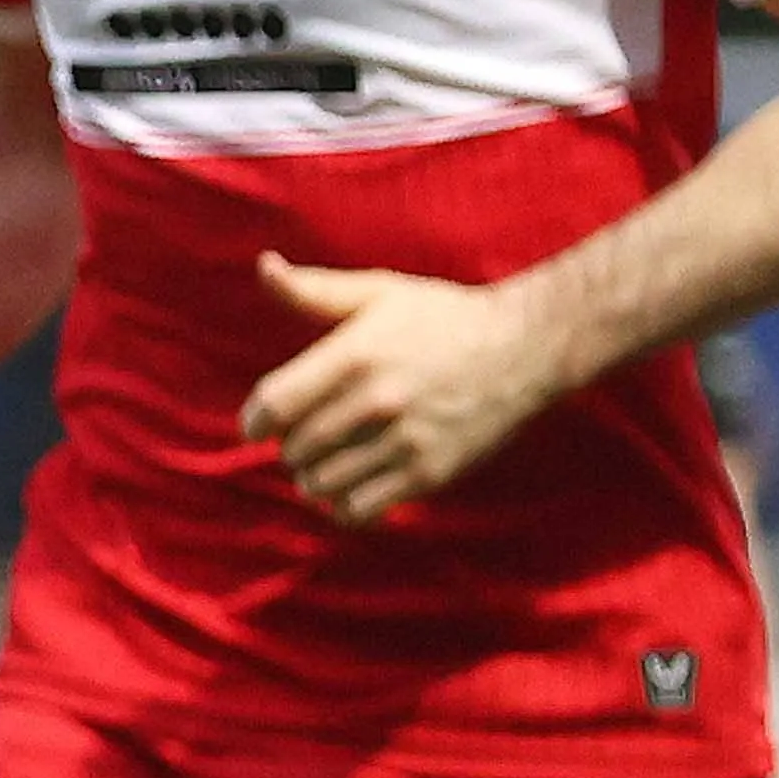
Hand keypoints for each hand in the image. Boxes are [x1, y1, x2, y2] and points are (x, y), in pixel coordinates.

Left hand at [241, 256, 584, 530]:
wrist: (524, 348)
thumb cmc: (443, 317)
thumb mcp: (379, 292)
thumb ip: (314, 290)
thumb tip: (264, 267)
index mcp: (356, 354)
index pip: (274, 404)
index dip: (254, 421)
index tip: (259, 425)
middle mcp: (376, 400)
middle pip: (296, 449)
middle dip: (290, 448)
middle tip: (303, 438)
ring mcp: (405, 441)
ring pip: (322, 484)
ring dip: (313, 478)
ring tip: (327, 461)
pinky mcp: (429, 474)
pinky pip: (360, 510)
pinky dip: (344, 505)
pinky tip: (352, 485)